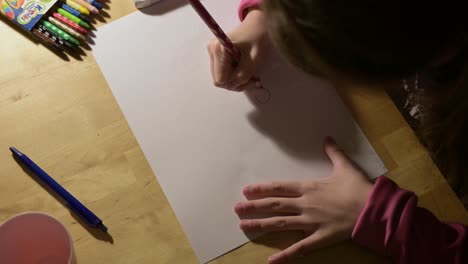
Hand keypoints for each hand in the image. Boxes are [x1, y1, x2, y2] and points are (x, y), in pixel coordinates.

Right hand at [207, 9, 267, 90]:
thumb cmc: (257, 38)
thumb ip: (243, 75)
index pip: (220, 80)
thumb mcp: (254, 59)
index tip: (250, 79)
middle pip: (219, 80)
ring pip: (220, 77)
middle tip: (251, 79)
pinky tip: (243, 69)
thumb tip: (234, 85)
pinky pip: (222, 71)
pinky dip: (233, 74)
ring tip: (249, 73)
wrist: (256, 25)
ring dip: (235, 80)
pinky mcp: (216, 54)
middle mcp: (212, 50)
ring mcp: (212, 52)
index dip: (235, 83)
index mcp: (219, 49)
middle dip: (235, 83)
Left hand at [234, 137, 372, 263]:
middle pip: (274, 205)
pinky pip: (299, 248)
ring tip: (244, 226)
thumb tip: (327, 138)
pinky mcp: (319, 237)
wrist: (374, 209)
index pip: (279, 188)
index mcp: (309, 188)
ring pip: (280, 224)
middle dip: (253, 207)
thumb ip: (333, 152)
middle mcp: (305, 204)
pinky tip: (270, 261)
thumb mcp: (345, 166)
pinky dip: (284, 255)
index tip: (247, 190)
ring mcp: (310, 222)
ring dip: (260, 225)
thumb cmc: (359, 187)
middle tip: (237, 209)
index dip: (262, 189)